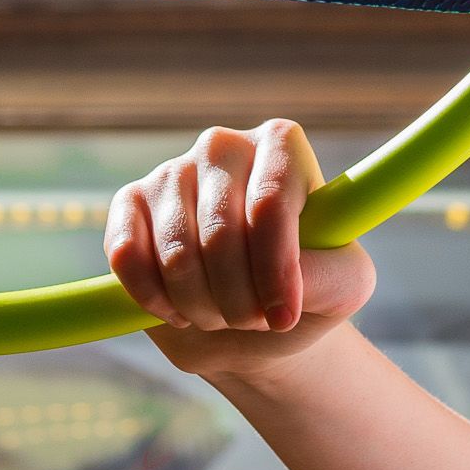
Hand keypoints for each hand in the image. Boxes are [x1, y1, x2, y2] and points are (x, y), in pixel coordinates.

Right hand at [103, 120, 375, 379]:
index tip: (283, 317)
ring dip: (199, 306)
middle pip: (221, 232)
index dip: (274, 268)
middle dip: (238, 300)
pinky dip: (152, 298)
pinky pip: (127, 255)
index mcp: (282, 147)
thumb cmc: (305, 291)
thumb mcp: (343, 287)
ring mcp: (172, 171)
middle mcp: (224, 147)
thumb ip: (327, 276)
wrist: (252, 321)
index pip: (270, 202)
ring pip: (176, 252)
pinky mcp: (129, 203)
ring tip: (220, 316)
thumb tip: (287, 282)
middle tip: (253, 321)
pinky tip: (176, 309)